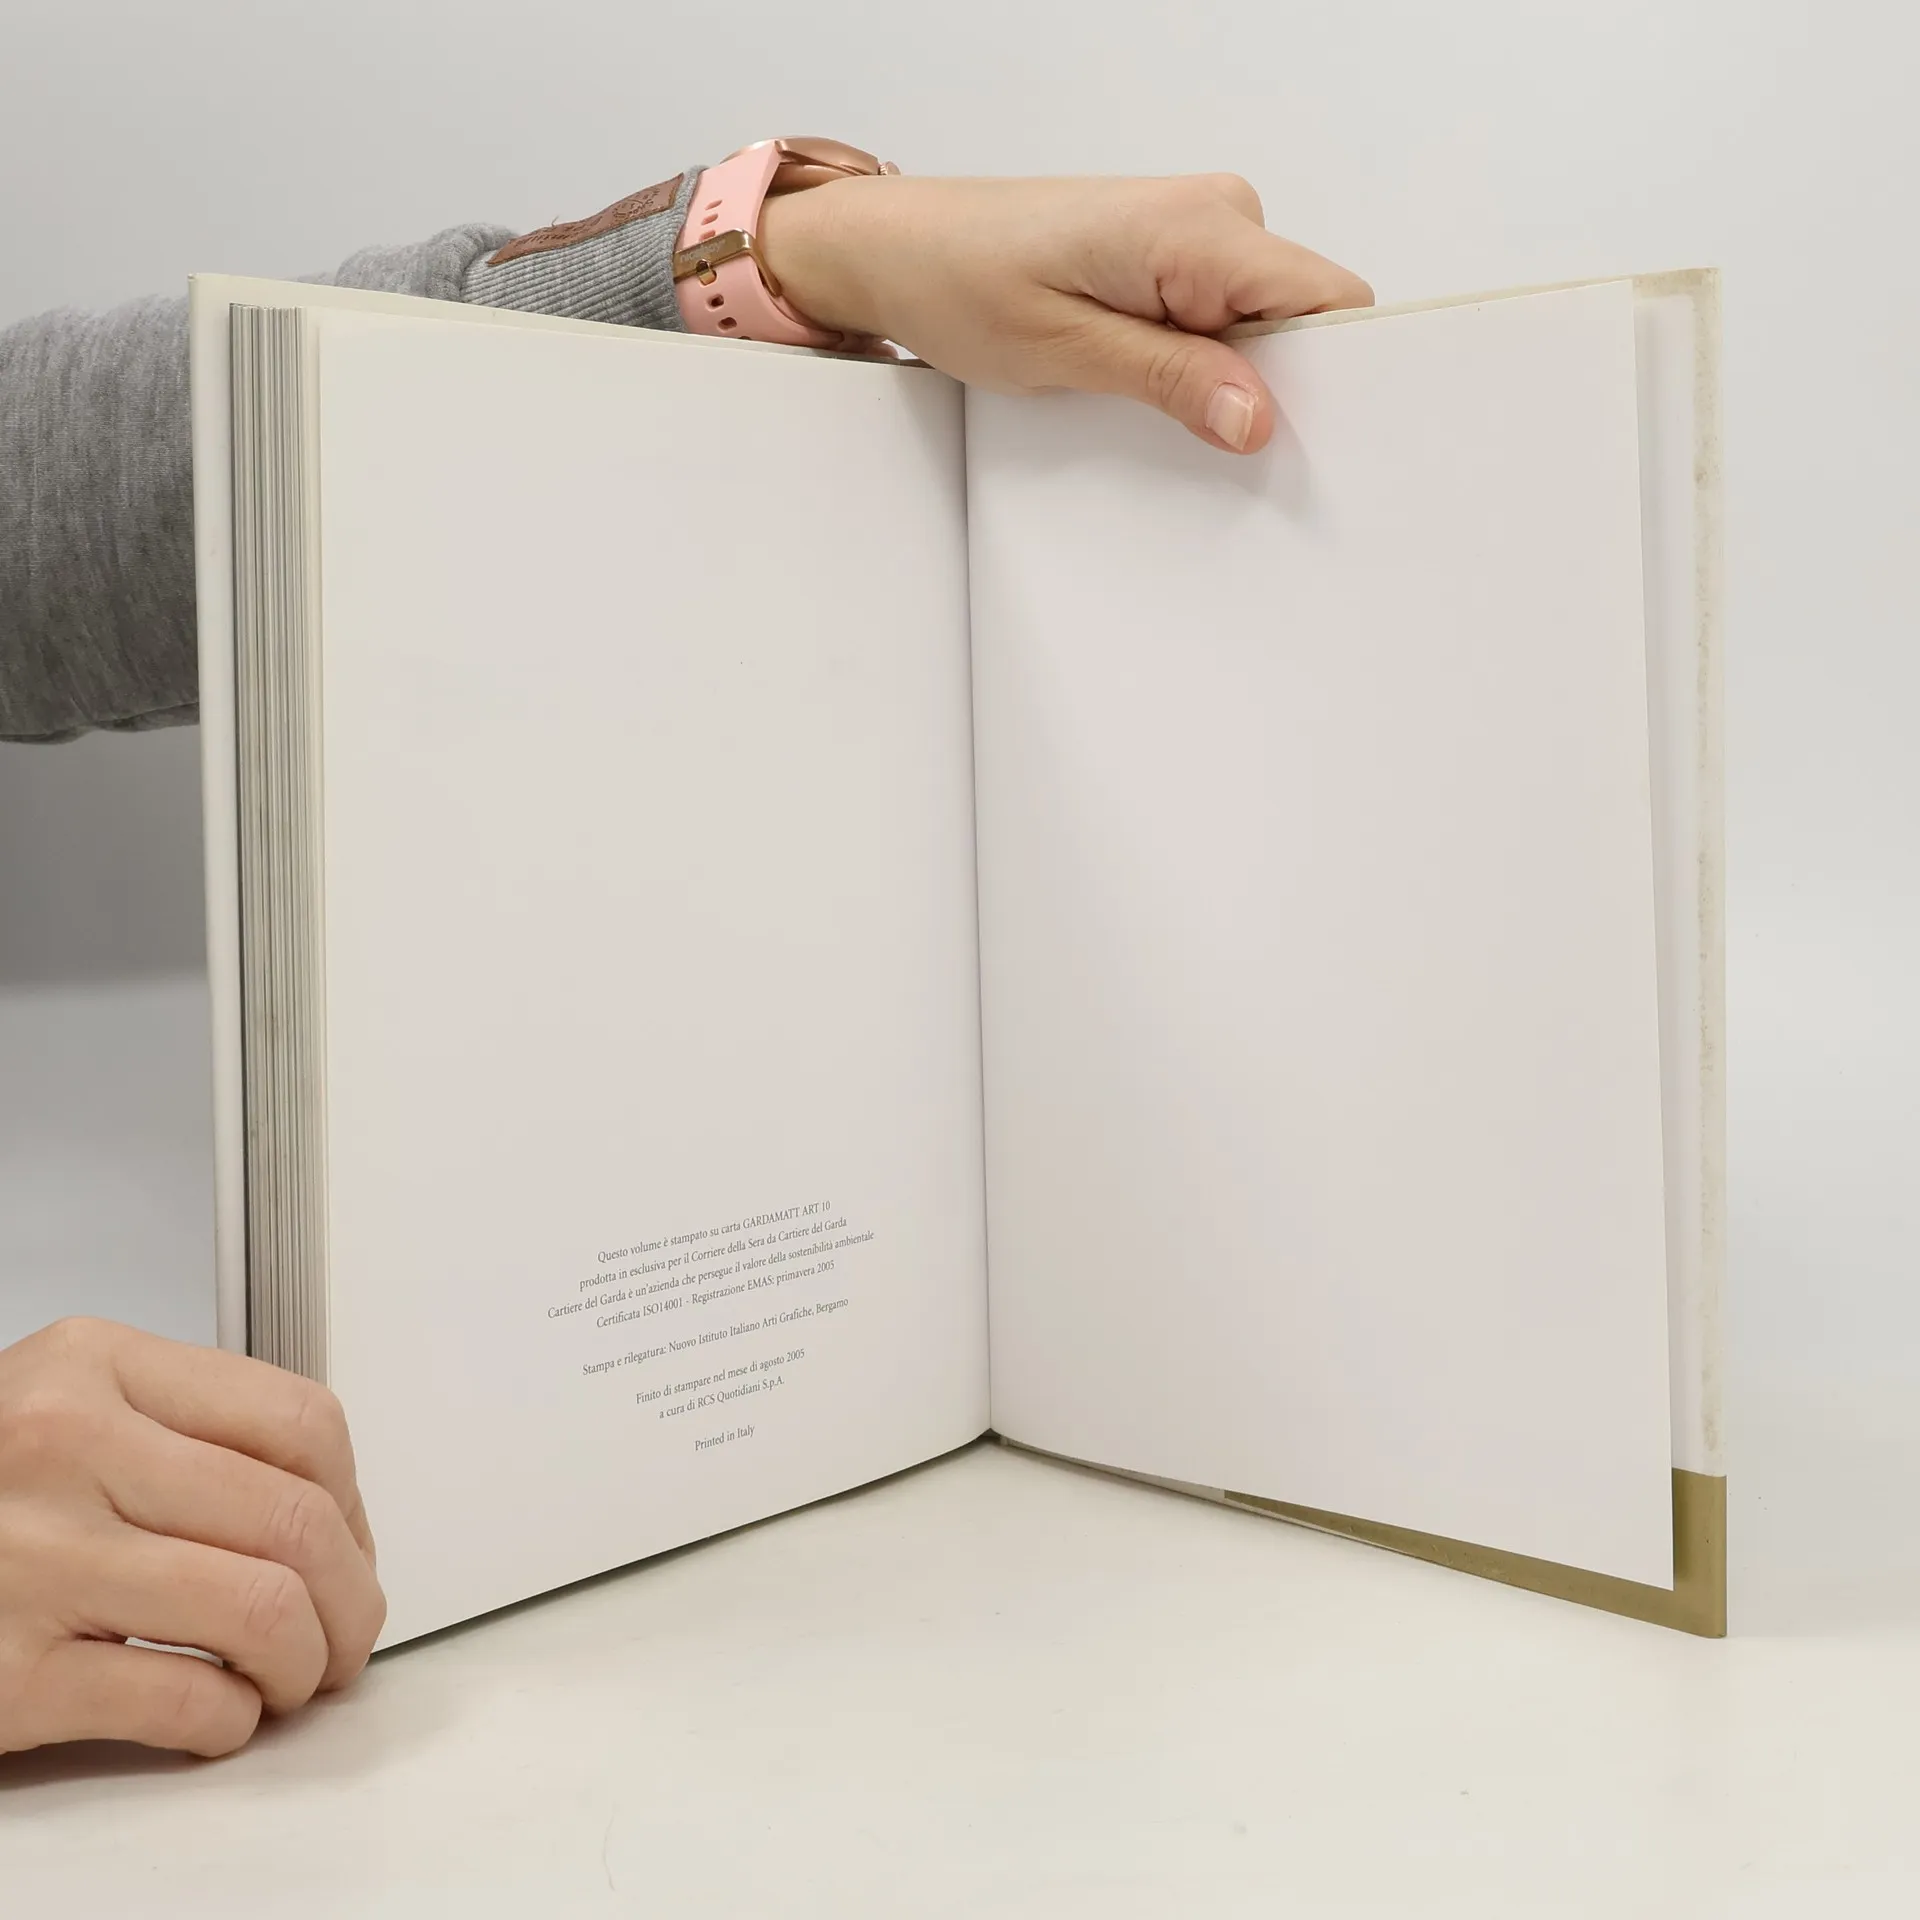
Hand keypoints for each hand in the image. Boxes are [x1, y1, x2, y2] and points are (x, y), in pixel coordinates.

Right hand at [0, 1318, 383, 1757]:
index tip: (351, 1543)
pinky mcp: (9, 1674)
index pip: (300, 1422)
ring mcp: (34, 1560)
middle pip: (295, 1519)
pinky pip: (185, 1700)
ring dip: (308, 1661)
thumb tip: (323, 1505)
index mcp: (94, 1368)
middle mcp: (65, 1447)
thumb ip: (180, 1428)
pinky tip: (220, 1714)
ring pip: (262, 1608)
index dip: (354, 1500)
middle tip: (350, 1631)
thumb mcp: (60, 1407)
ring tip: (296, 1677)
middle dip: (352, 1594)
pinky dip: (230, 1721)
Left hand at [758, 172, 1372, 452]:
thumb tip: (1256, 418)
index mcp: (1198, 227)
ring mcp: (1196, 233)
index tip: (1312, 445)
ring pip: (1265, 326)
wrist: (896, 248)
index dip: (1336, 377)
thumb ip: (1170, 379)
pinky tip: (1159, 395)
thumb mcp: (1065, 349)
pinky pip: (1223, 318)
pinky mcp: (1172, 256)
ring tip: (1167, 419)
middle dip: (1280, 391)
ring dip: (1232, 382)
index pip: (1328, 302)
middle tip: (1224, 454)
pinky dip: (1205, 364)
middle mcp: (1214, 215)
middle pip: (1304, 319)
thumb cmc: (959, 280)